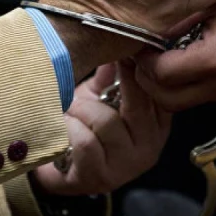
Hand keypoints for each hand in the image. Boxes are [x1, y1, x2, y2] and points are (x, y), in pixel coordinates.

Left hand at [32, 60, 171, 195]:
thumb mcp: (100, 97)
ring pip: (105, 121)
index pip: (159, 90)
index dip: (139, 67)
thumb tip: (118, 38)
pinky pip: (85, 142)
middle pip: (138, 103)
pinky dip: (69, 130)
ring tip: (69, 111)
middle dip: (109, 85)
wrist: (56, 169)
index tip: (124, 49)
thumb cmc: (82, 130)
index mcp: (157, 123)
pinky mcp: (101, 177)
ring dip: (79, 111)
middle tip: (93, 77)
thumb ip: (111, 74)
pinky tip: (63, 129)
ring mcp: (127, 165)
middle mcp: (151, 146)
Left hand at [135, 0, 215, 108]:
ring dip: (174, 84)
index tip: (140, 47)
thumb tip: (144, 37)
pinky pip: (211, 96)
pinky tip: (201, 58)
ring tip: (173, 55)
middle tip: (145, 60)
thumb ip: (175, 23)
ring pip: (188, 101)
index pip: (161, 75)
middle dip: (150, 82)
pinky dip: (198, 83)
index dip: (143, 62)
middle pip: (168, 101)